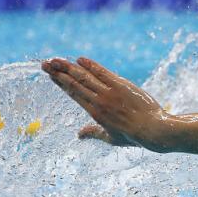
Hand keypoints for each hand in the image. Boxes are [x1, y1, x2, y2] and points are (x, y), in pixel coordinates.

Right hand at [41, 57, 168, 149]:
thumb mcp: (111, 138)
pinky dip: (92, 65)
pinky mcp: (121, 86)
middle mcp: (99, 101)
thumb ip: (93, 133)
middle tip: (45, 64)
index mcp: (95, 113)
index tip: (51, 75)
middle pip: (74, 84)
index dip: (61, 83)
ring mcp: (109, 93)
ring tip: (55, 60)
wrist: (152, 130)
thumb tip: (79, 135)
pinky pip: (103, 73)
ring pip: (85, 77)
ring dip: (69, 67)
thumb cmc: (133, 136)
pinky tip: (80, 59)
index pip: (73, 94)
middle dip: (58, 73)